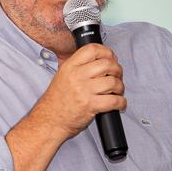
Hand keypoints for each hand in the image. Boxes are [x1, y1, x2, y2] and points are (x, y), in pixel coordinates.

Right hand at [6, 43, 124, 170]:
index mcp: (70, 67)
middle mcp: (77, 76)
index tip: (112, 57)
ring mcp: (84, 90)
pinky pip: (114, 101)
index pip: (92, 49)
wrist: (49, 121)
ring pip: (113, 82)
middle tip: (117, 75)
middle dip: (117, 70)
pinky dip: (121, 102)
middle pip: (107, 64)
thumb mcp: (62, 76)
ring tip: (117, 91)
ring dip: (120, 87)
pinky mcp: (90, 105)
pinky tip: (119, 103)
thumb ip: (78, 67)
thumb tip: (101, 61)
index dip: (106, 51)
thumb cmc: (56, 101)